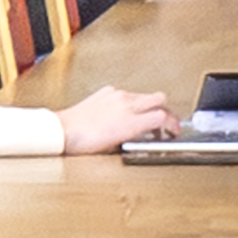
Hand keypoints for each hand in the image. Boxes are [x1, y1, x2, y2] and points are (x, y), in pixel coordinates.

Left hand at [58, 87, 173, 153]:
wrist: (63, 131)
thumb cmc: (84, 142)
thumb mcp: (116, 146)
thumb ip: (137, 136)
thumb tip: (148, 135)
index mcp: (130, 121)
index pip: (163, 116)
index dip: (173, 124)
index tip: (174, 130)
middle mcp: (126, 104)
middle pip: (160, 99)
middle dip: (168, 110)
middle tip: (167, 122)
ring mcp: (117, 95)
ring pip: (144, 95)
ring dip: (150, 106)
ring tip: (146, 119)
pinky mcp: (107, 91)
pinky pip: (128, 93)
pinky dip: (133, 103)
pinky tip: (127, 113)